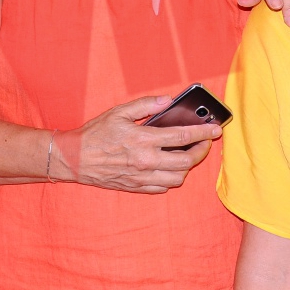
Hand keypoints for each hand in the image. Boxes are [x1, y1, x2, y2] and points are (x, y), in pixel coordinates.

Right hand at [56, 95, 220, 193]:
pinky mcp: (136, 187)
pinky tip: (169, 168)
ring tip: (187, 155)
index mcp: (142, 139)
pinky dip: (171, 178)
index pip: (182, 137)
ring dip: (187, 167)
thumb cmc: (95, 134)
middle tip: (204, 142)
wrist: (74, 159)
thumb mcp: (119, 112)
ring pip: (178, 178)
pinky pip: (163, 188)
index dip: (203, 133)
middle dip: (201, 151)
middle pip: (186, 161)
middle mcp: (145, 161)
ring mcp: (141, 177)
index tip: (215, 129)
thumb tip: (168, 101)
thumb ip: (146, 105)